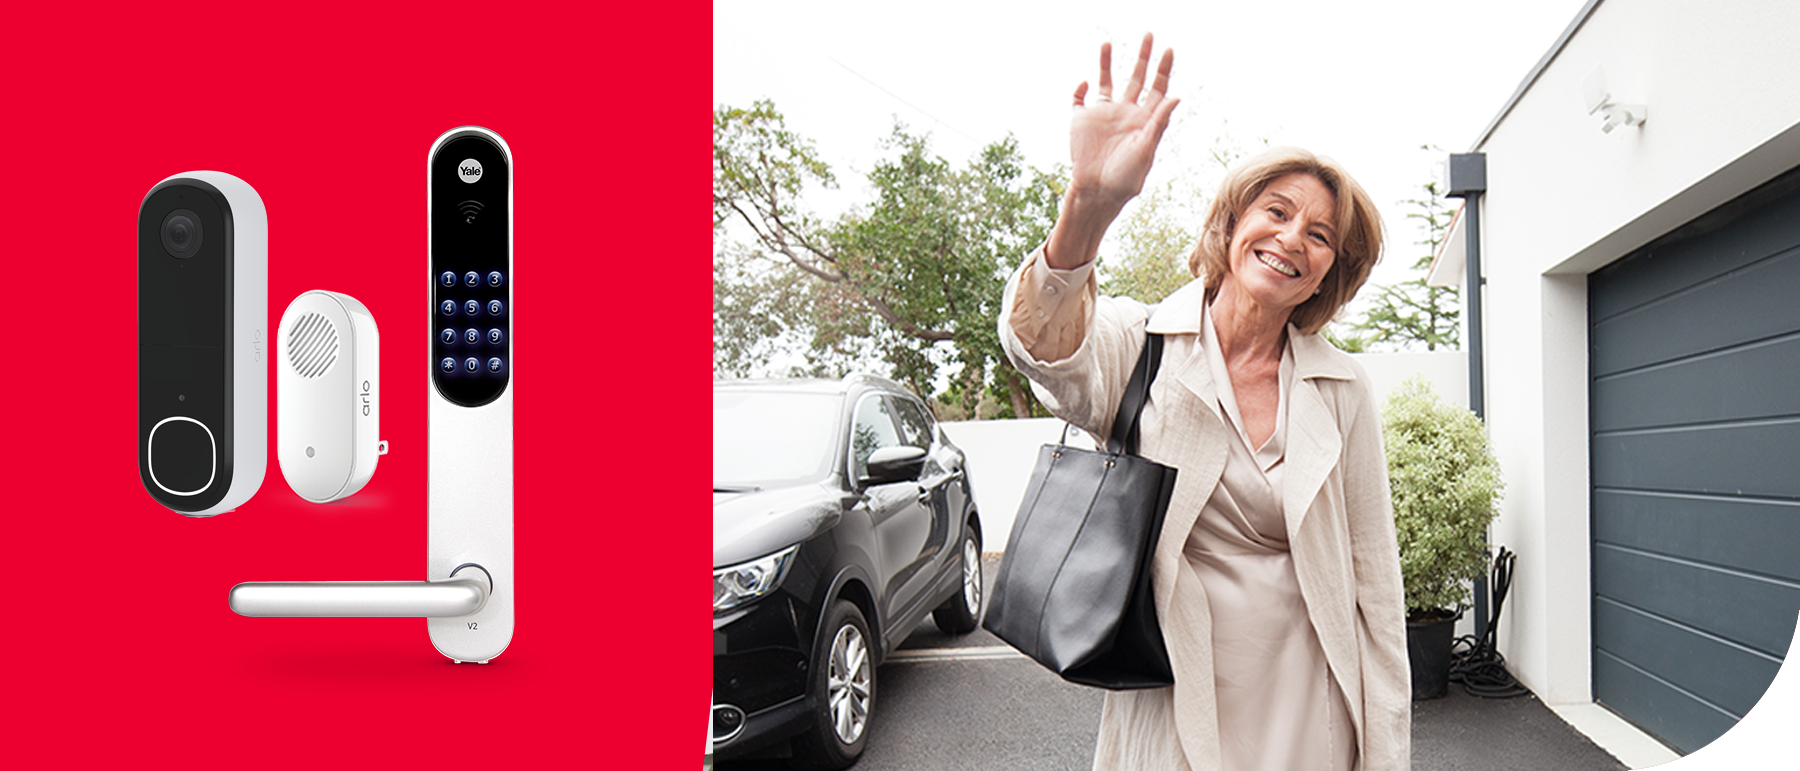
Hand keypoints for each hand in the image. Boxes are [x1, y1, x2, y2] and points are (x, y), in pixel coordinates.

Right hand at [1046, 34, 1178, 268]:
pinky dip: (1080, 89)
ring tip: (1108, 43)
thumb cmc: (1125, 180)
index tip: (1168, 49)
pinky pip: (1079, 99)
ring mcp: (1103, 115)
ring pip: (1107, 81)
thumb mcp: (1146, 151)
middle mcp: (1125, 113)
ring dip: (1107, 63)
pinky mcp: (1081, 121)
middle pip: (1137, 78)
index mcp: (1144, 120)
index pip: (1157, 88)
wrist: (1096, 194)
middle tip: (1149, 35)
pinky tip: (1085, 82)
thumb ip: (1159, 123)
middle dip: (1143, 57)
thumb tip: (1175, 96)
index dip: (1163, 69)